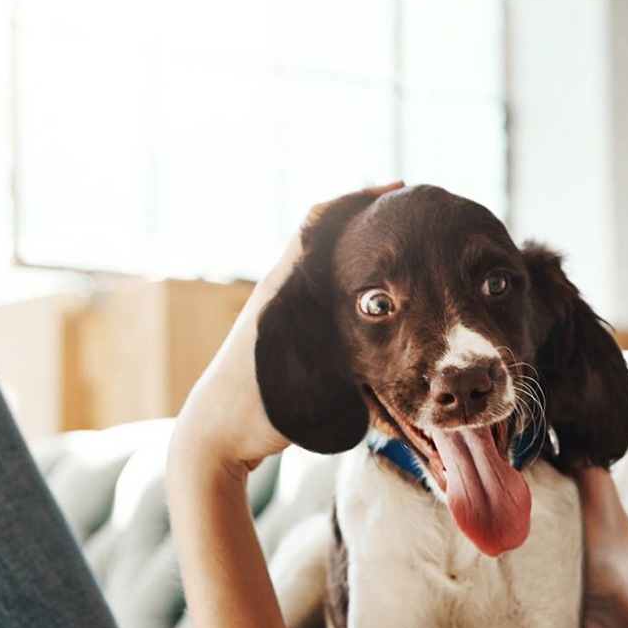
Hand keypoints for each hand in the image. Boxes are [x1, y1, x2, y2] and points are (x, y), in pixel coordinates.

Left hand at [170, 182, 404, 480]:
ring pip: (325, 268)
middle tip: (412, 218)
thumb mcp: (303, 372)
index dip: (356, 201)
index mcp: (281, 287)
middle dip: (366, 222)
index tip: (396, 189)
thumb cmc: (257, 411)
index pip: (319, 223)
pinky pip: (323, 296)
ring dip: (359, 254)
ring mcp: (279, 313)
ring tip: (406, 251)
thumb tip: (393, 319)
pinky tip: (383, 300)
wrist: (214, 438)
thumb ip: (340, 344)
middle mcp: (279, 291)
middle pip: (325, 238)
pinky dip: (351, 287)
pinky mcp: (282, 336)